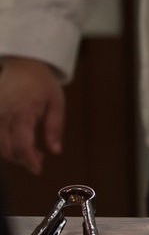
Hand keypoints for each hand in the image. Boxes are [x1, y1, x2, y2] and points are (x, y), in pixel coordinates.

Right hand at [0, 57, 64, 173]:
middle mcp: (4, 116)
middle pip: (9, 150)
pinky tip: (17, 142)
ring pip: (0, 146)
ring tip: (30, 150)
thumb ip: (55, 127)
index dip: (30, 161)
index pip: (22, 146)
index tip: (38, 169)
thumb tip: (55, 150)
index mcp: (23, 113)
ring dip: (14, 154)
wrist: (23, 65)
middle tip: (39, 158)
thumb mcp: (57, 103)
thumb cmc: (42, 83)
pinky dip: (5, 145)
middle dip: (24, 159)